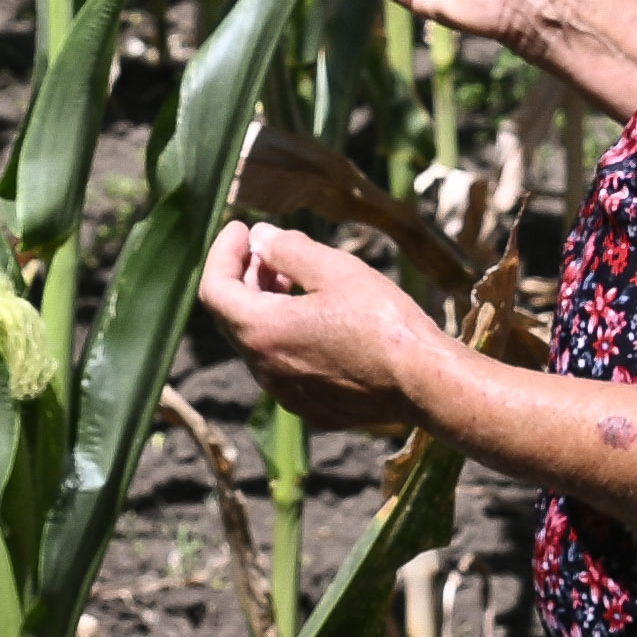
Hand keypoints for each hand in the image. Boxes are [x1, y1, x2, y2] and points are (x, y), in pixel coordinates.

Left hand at [197, 220, 445, 421]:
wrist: (423, 382)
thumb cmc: (381, 321)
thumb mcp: (334, 269)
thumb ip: (288, 250)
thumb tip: (260, 238)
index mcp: (262, 332)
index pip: (214, 289)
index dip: (222, 253)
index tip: (240, 229)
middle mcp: (264, 369)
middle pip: (233, 317)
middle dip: (244, 278)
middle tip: (268, 251)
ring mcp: (286, 393)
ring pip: (259, 344)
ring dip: (266, 308)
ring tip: (295, 282)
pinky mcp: (311, 408)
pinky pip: (285, 367)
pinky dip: (287, 337)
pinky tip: (320, 321)